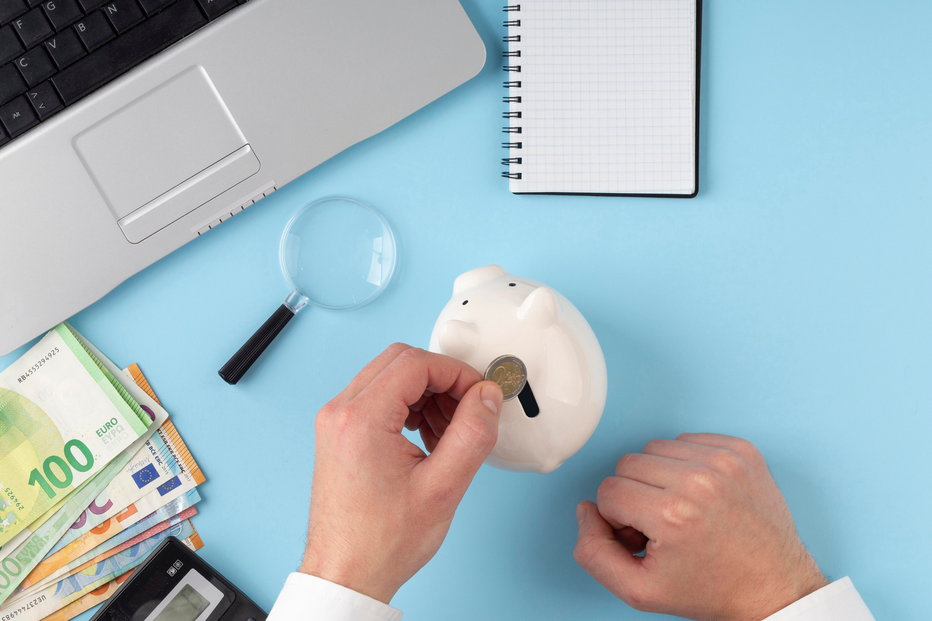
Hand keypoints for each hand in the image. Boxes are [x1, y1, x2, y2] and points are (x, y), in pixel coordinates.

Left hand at [299, 344, 503, 603]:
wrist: (346, 573)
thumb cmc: (380, 542)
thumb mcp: (443, 487)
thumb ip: (472, 434)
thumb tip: (487, 397)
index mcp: (361, 419)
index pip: (417, 364)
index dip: (457, 373)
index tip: (480, 393)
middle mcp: (341, 413)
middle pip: (401, 362)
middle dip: (443, 379)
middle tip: (469, 407)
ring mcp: (336, 422)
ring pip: (389, 376)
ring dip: (426, 393)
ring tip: (450, 430)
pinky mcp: (339, 433)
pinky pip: (378, 398)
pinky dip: (408, 406)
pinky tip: (428, 437)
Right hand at [574, 433, 827, 620]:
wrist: (774, 588)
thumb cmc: (712, 590)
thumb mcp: (639, 591)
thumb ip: (593, 553)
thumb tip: (585, 510)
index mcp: (672, 514)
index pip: (607, 491)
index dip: (620, 520)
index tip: (645, 539)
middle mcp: (699, 480)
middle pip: (627, 464)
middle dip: (636, 495)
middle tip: (662, 526)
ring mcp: (725, 461)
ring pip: (656, 448)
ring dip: (660, 476)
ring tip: (683, 509)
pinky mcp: (742, 451)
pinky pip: (688, 440)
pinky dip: (687, 464)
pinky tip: (702, 494)